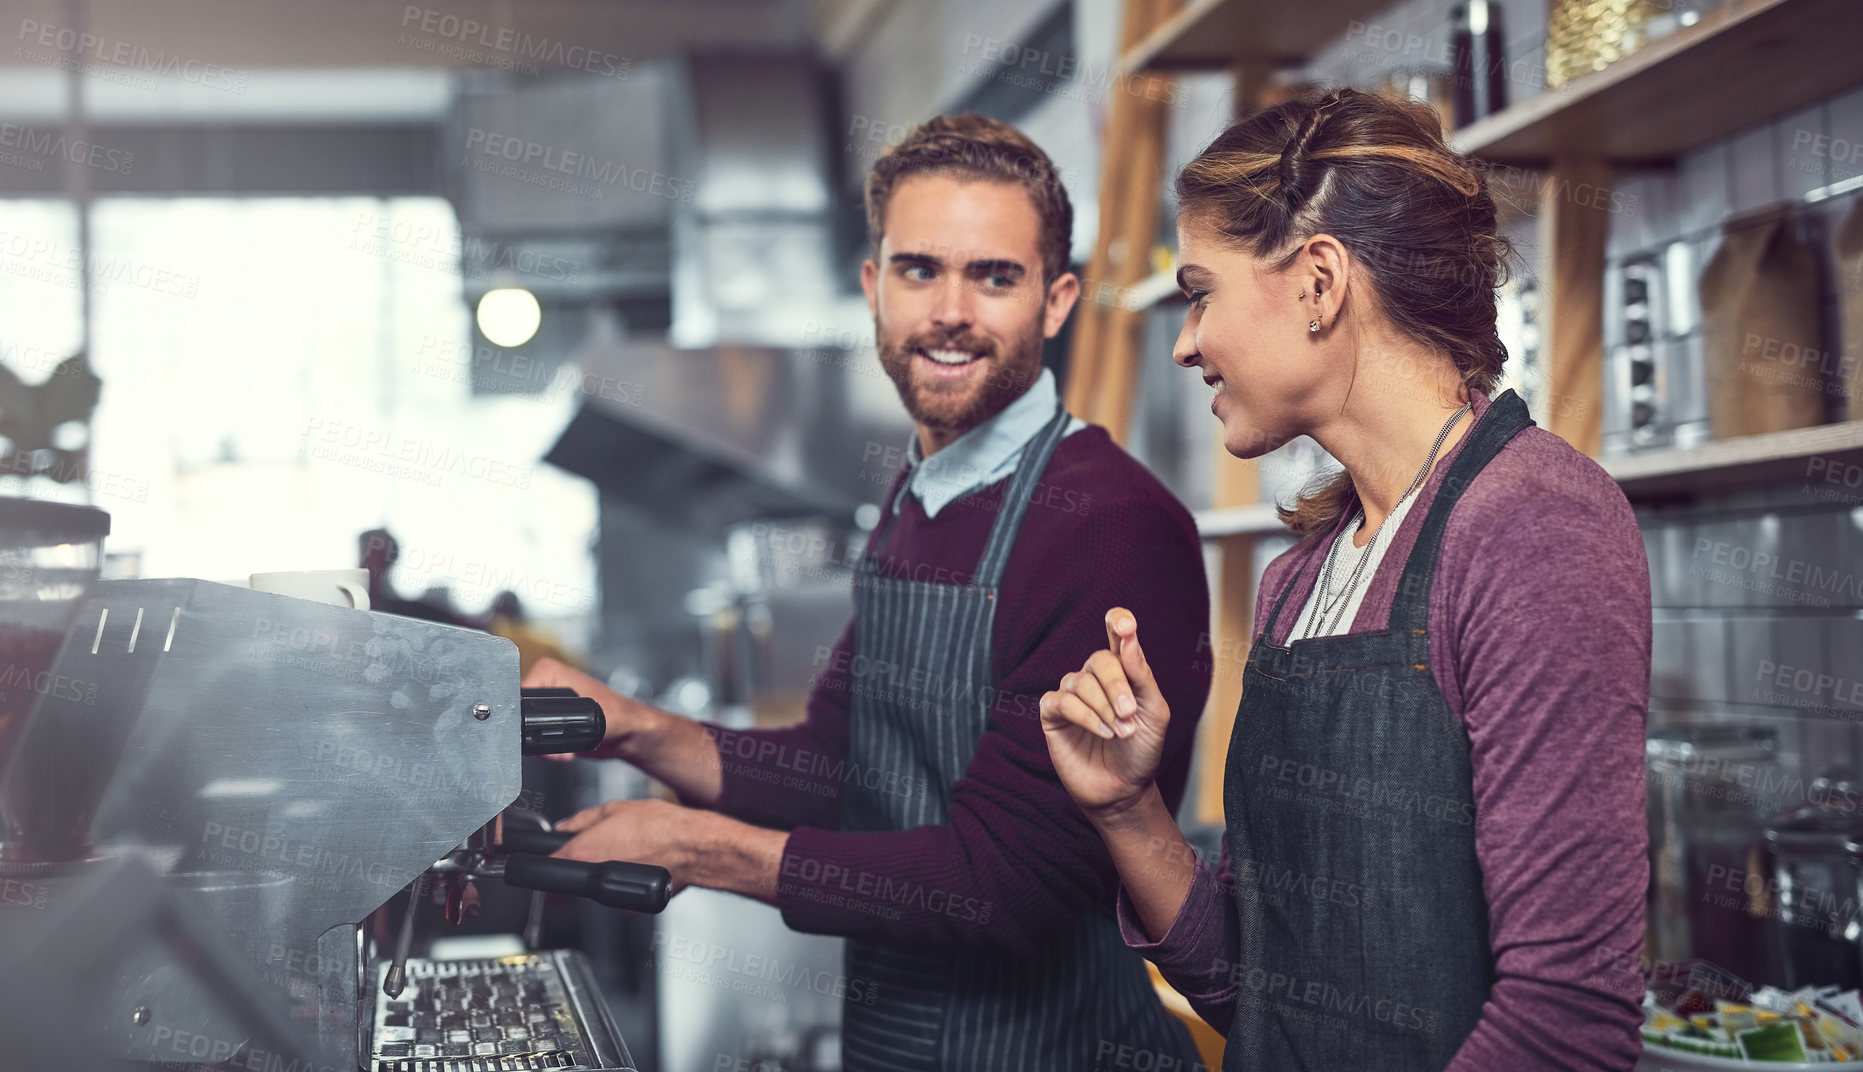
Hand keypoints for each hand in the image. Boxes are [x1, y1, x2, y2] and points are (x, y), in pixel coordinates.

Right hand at [522, 657, 656, 762]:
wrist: (628, 735)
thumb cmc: (616, 715)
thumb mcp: (581, 713)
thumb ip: (554, 717)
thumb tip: (533, 727)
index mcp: (549, 672)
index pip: (517, 694)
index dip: (521, 718)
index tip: (532, 733)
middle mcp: (546, 686)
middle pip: (520, 714)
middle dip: (534, 736)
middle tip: (551, 749)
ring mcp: (547, 705)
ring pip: (527, 730)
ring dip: (543, 747)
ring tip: (563, 752)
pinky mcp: (552, 722)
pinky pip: (538, 739)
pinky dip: (549, 751)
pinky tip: (566, 753)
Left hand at [554, 798, 701, 894]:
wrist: (692, 847)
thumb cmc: (660, 826)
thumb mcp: (615, 808)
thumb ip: (583, 819)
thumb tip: (566, 825)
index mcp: (584, 851)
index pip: (553, 860)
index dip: (553, 854)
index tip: (557, 849)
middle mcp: (596, 878)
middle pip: (577, 875)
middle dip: (584, 860)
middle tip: (602, 843)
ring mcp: (614, 895)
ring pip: (600, 886)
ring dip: (608, 870)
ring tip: (629, 851)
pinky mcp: (633, 904)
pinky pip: (623, 893)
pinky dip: (628, 881)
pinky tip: (642, 864)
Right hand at [1040, 608, 1171, 820]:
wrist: (1124, 789)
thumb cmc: (1142, 750)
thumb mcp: (1154, 712)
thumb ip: (1141, 675)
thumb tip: (1128, 639)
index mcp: (1123, 669)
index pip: (1116, 632)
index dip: (1118, 622)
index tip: (1125, 625)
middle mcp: (1095, 677)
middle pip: (1099, 659)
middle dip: (1117, 686)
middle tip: (1129, 715)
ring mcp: (1072, 694)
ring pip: (1080, 681)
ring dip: (1104, 708)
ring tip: (1120, 734)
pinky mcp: (1052, 715)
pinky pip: (1062, 701)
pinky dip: (1085, 716)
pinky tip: (1103, 733)